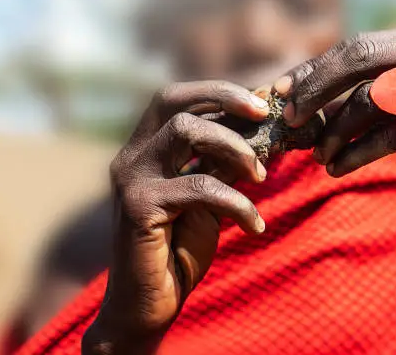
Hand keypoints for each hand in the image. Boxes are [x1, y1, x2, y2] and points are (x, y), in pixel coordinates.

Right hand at [83, 81, 268, 353]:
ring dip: (235, 147)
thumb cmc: (180, 248)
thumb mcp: (209, 197)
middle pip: (173, 100)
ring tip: (262, 175)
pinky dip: (236, 202)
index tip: (261, 104)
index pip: (176, 99)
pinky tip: (254, 226)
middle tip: (264, 115)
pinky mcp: (138, 207)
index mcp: (146, 149)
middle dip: (225, 98)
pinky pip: (199, 187)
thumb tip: (262, 131)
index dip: (218, 92)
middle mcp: (131, 156)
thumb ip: (224, 164)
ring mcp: (131, 179)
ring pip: (185, 132)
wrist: (150, 302)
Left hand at [274, 23, 395, 306]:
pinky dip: (358, 153)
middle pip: (358, 60)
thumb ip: (376, 85)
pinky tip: (339, 169)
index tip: (283, 90)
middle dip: (316, 90)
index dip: (315, 68)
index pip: (356, 45)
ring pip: (370, 100)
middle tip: (290, 119)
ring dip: (335, 132)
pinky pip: (390, 135)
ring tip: (318, 158)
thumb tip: (310, 98)